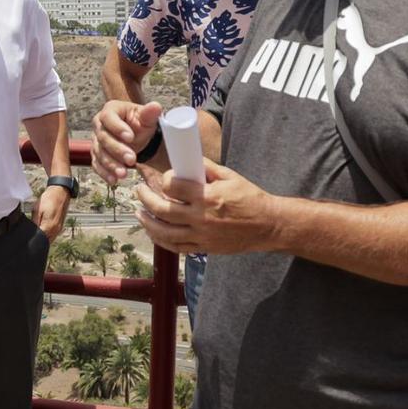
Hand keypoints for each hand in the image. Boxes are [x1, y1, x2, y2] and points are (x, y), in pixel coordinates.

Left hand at [34, 184, 69, 242]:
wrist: (60, 192)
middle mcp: (56, 230)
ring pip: (49, 239)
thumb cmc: (49, 198)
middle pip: (44, 242)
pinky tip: (42, 228)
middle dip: (37, 240)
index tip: (27, 238)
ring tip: (36, 230)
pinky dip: (46, 234)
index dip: (32, 240)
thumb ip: (34, 223)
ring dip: (42, 237)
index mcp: (49, 227)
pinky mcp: (60, 227)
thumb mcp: (37, 210)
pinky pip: (52, 235)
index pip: (39, 240)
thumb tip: (31, 233)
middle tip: (30, 234)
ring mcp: (59, 229)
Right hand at [91, 100, 162, 183]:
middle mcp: (99, 125)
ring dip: (111, 165)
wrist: (138, 138)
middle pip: (103, 137)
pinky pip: (97, 165)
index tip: (130, 137)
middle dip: (117, 150)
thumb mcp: (147, 118)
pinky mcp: (97, 155)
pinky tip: (113, 180)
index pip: (109, 117)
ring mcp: (96, 141)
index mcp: (110, 110)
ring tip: (124, 174)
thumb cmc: (141, 124)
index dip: (117, 128)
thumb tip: (156, 107)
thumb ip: (150, 113)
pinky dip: (105, 173)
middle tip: (132, 159)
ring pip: (99, 153)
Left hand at [134, 160, 280, 254]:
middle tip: (139, 191)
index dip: (165, 179)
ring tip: (139, 213)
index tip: (166, 177)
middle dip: (145, 198)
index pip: (173, 186)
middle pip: (162, 210)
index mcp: (208, 196)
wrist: (268, 225)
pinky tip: (153, 232)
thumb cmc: (250, 198)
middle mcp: (201, 218)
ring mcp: (202, 236)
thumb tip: (187, 159)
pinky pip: (176, 247)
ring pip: (164, 232)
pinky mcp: (204, 248)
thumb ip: (206, 168)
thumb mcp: (230, 176)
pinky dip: (161, 240)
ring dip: (147, 222)